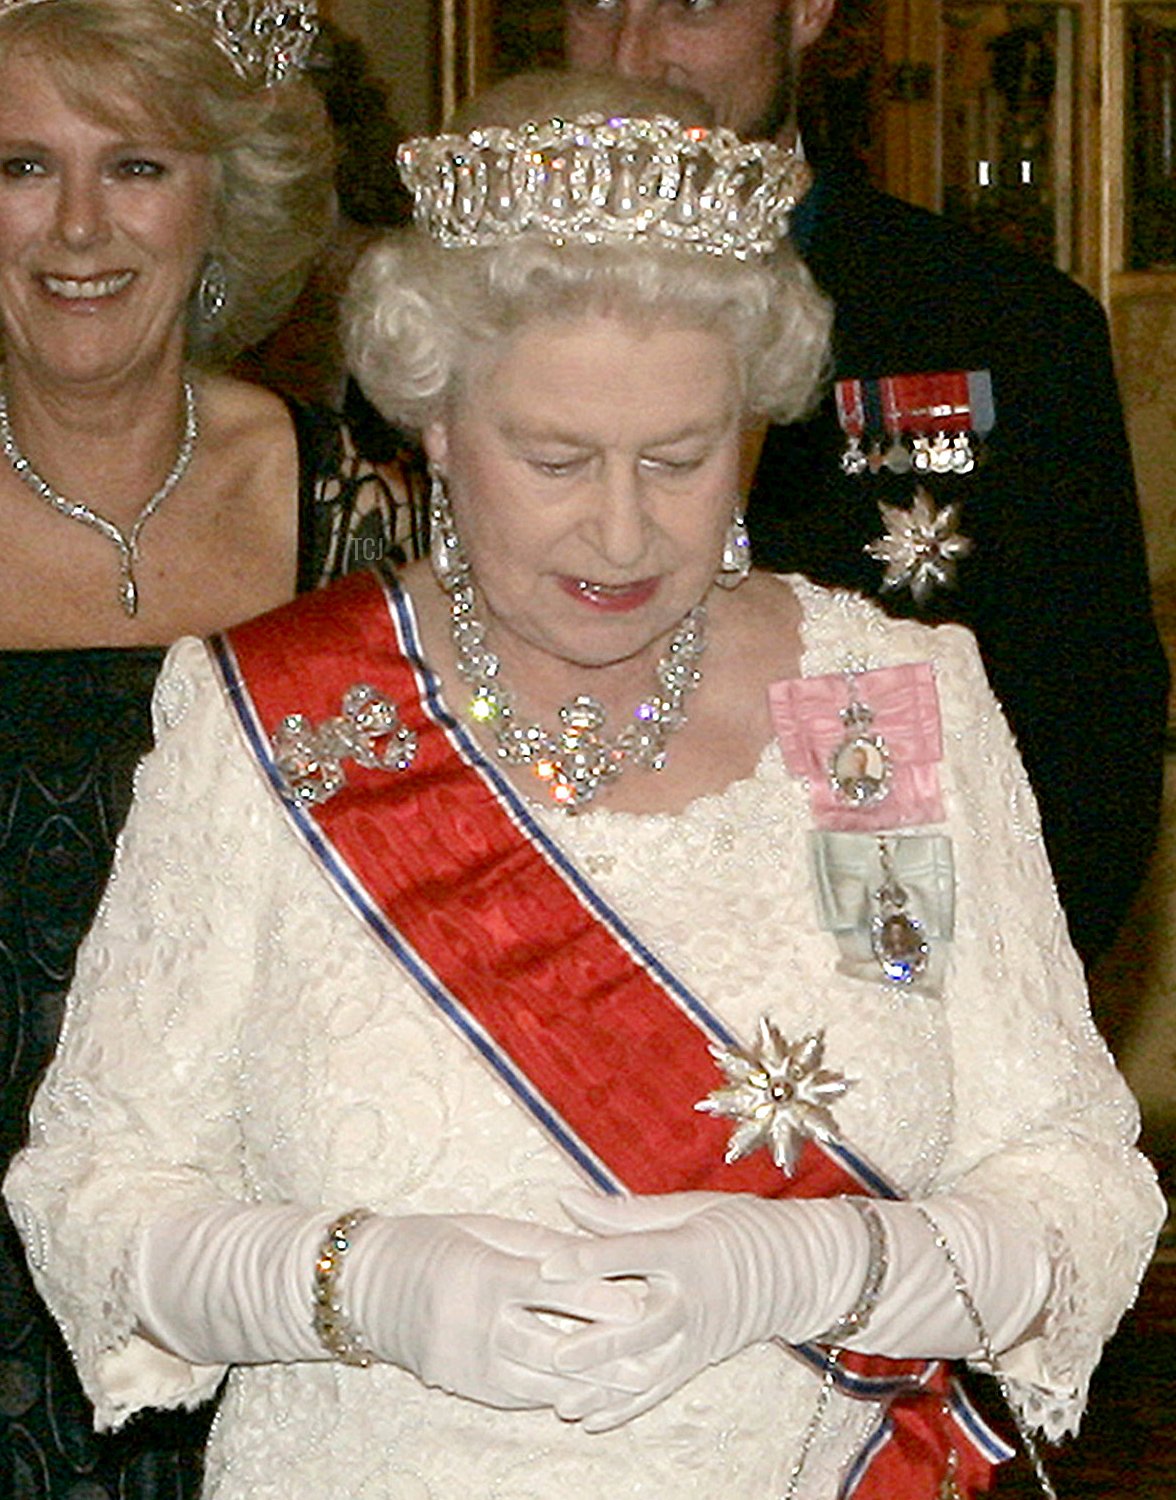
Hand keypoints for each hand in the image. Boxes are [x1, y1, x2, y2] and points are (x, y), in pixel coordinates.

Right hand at [350, 1212, 646, 1411]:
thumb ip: (540, 1242)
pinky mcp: (460, 1386)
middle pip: (550, 1347)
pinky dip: (554, 1393)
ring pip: (538, 1383)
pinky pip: (516, 1396)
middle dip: (606, 1356)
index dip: (594, 1297)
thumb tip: (596, 1250)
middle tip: (655, 1357)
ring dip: (590, 1385)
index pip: (547, 1289)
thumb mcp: (484, 1228)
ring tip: (636, 1384)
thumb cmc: (431, 1240)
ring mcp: (464, 1363)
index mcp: (479, 1274)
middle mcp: (471, 1325)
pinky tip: (591, 1392)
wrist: (363, 1286)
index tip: (638, 1301)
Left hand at [538, 1190, 799, 1429]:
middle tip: (555, 1354)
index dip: (592, 1259)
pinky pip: (660, 1389)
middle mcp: (693, 1299)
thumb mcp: (688, 1208)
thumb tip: (565, 1197)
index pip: (636, 1253)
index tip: (548, 1264)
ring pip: (649, 1368)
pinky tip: (589, 1422)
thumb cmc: (740, 1225)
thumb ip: (624, 1212)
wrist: (802, 1269)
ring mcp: (698, 1336)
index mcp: (689, 1250)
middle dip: (600, 1342)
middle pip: (643, 1324)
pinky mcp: (699, 1360)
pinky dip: (626, 1408)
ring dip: (606, 1389)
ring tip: (561, 1404)